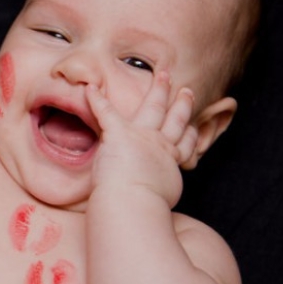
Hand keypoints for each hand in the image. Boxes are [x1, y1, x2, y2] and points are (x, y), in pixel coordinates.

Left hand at [85, 71, 197, 207]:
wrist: (133, 203)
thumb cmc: (144, 207)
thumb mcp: (161, 197)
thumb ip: (160, 187)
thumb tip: (159, 195)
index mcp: (169, 159)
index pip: (183, 143)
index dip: (189, 134)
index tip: (192, 127)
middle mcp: (159, 144)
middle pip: (174, 119)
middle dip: (181, 104)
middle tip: (186, 90)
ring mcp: (140, 136)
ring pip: (153, 107)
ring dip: (157, 91)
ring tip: (162, 76)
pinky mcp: (118, 133)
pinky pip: (105, 111)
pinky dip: (96, 99)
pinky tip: (91, 88)